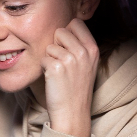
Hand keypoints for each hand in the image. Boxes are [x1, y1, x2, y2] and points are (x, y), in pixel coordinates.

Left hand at [41, 18, 98, 136]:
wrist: (72, 113)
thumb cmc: (76, 88)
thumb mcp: (88, 63)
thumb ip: (80, 45)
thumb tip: (64, 28)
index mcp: (93, 48)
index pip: (76, 23)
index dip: (67, 33)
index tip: (68, 48)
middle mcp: (84, 52)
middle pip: (61, 30)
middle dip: (57, 44)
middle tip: (62, 62)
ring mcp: (70, 59)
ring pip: (50, 45)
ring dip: (50, 57)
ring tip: (59, 72)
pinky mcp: (56, 68)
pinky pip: (42, 58)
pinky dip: (44, 68)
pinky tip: (52, 79)